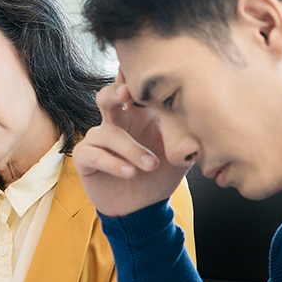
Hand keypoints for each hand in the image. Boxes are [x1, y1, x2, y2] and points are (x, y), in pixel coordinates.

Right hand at [73, 72, 188, 216]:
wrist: (142, 208)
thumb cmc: (160, 176)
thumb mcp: (180, 157)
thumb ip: (187, 140)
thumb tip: (197, 127)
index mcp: (139, 115)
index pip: (133, 89)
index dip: (134, 78)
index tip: (146, 73)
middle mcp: (116, 123)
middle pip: (106, 97)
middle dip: (115, 92)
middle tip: (127, 93)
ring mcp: (98, 139)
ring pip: (108, 132)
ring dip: (131, 148)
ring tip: (150, 165)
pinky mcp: (85, 158)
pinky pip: (93, 153)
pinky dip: (113, 163)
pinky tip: (129, 173)